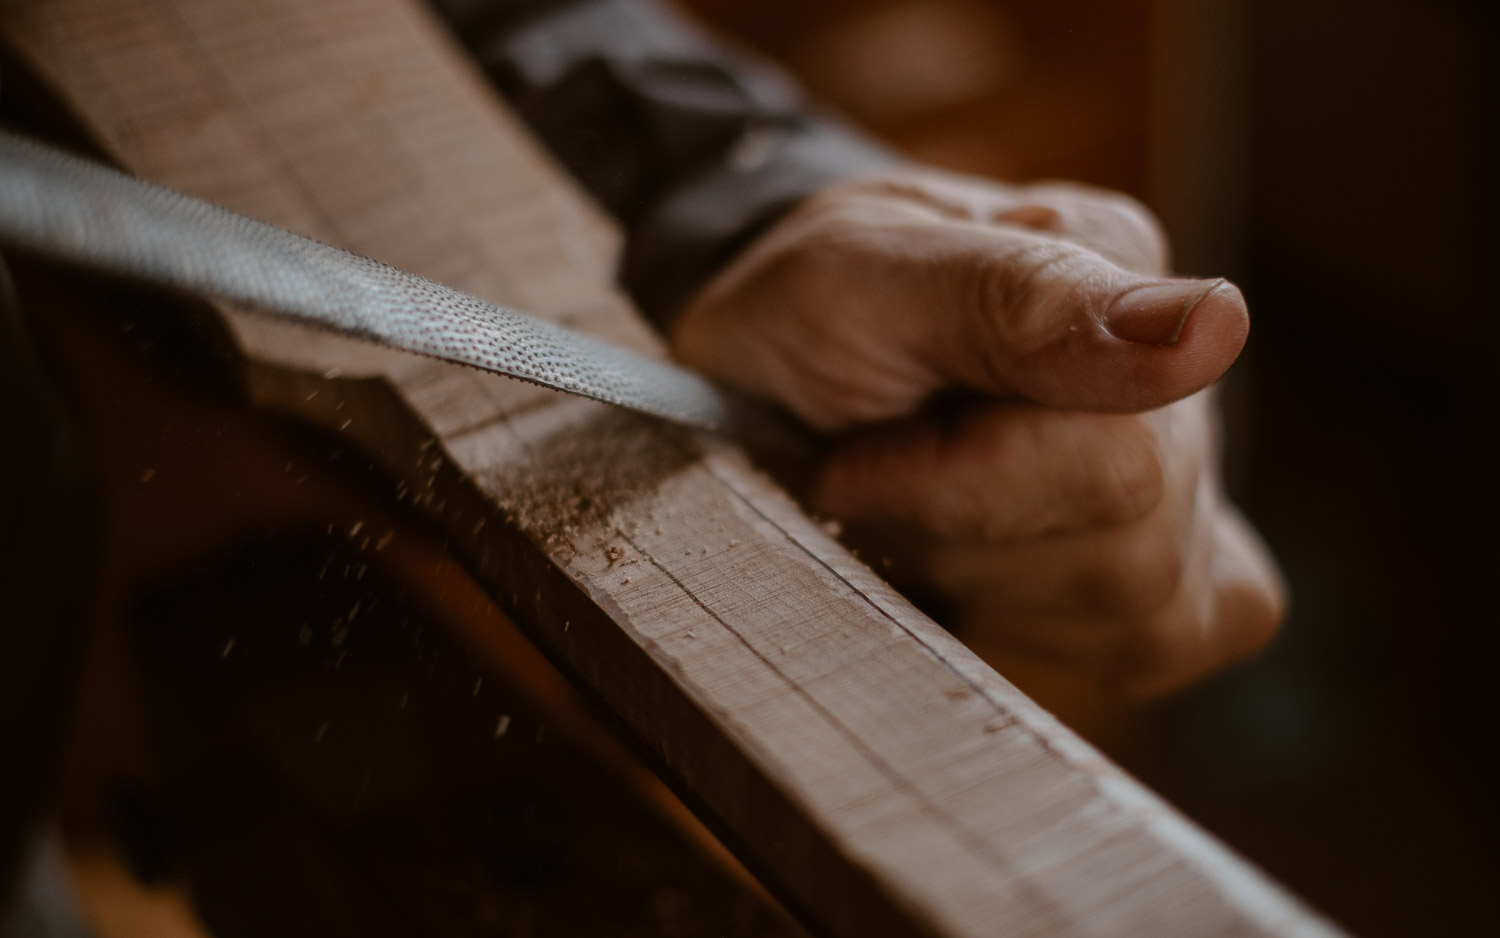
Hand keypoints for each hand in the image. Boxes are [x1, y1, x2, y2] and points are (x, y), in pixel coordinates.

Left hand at [671, 169, 1284, 696]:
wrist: (768, 369)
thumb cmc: (808, 314)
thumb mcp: (857, 280)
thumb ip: (1022, 297)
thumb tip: (1219, 325)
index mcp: (1118, 268)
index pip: (1111, 462)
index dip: (946, 490)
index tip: (848, 458)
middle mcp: (1179, 375)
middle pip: (1128, 552)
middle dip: (959, 537)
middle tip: (871, 475)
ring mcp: (1192, 486)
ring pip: (1139, 614)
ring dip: (983, 584)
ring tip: (913, 507)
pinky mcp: (1174, 579)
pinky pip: (1156, 646)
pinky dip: (1039, 628)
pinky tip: (977, 567)